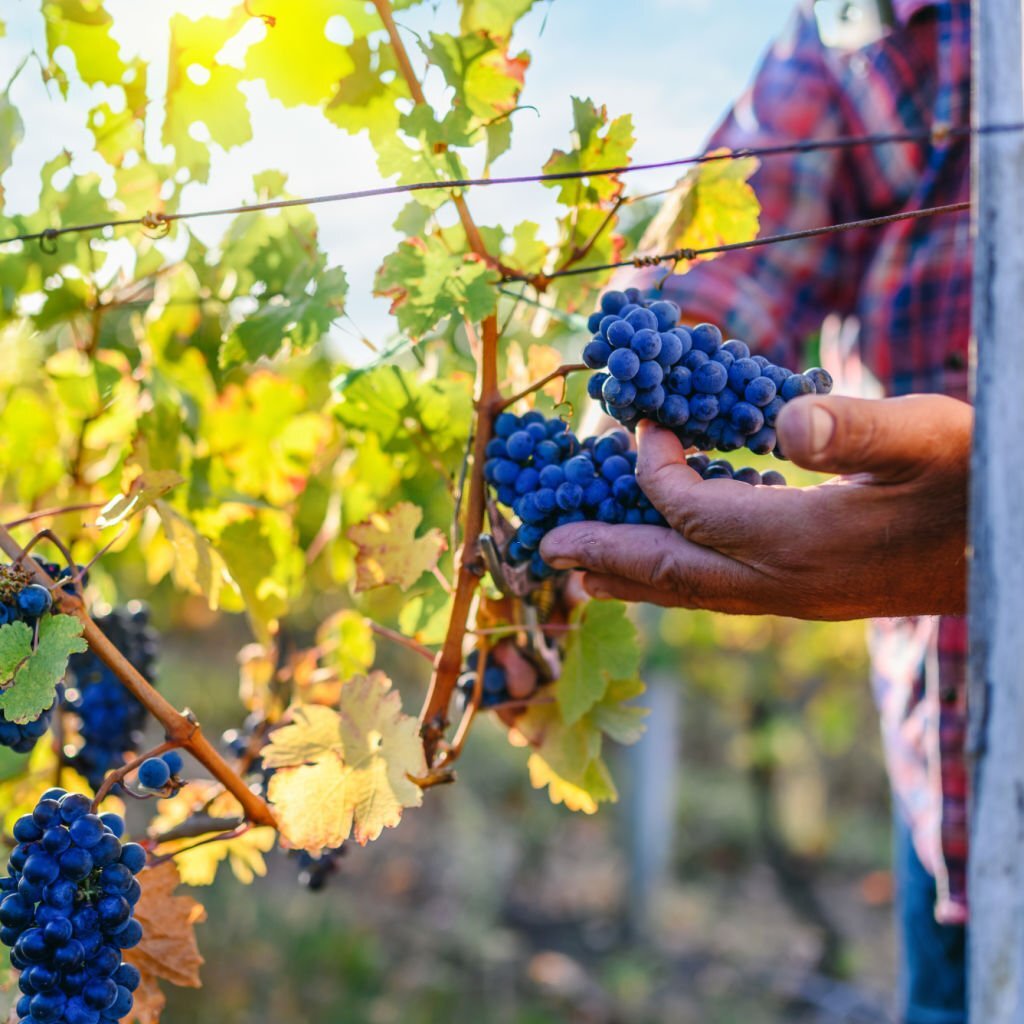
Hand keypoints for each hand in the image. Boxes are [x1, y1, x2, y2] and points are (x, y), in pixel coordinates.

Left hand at [539, 394, 971, 619]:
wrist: (1016, 554)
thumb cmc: (981, 481)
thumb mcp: (930, 438)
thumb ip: (858, 430)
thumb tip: (785, 422)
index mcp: (802, 542)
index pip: (694, 511)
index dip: (655, 469)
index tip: (638, 429)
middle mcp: (786, 583)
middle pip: (673, 572)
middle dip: (604, 554)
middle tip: (544, 549)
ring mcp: (797, 600)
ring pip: (693, 594)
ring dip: (632, 577)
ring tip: (582, 573)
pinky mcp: (811, 599)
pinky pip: (722, 593)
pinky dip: (677, 580)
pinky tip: (666, 569)